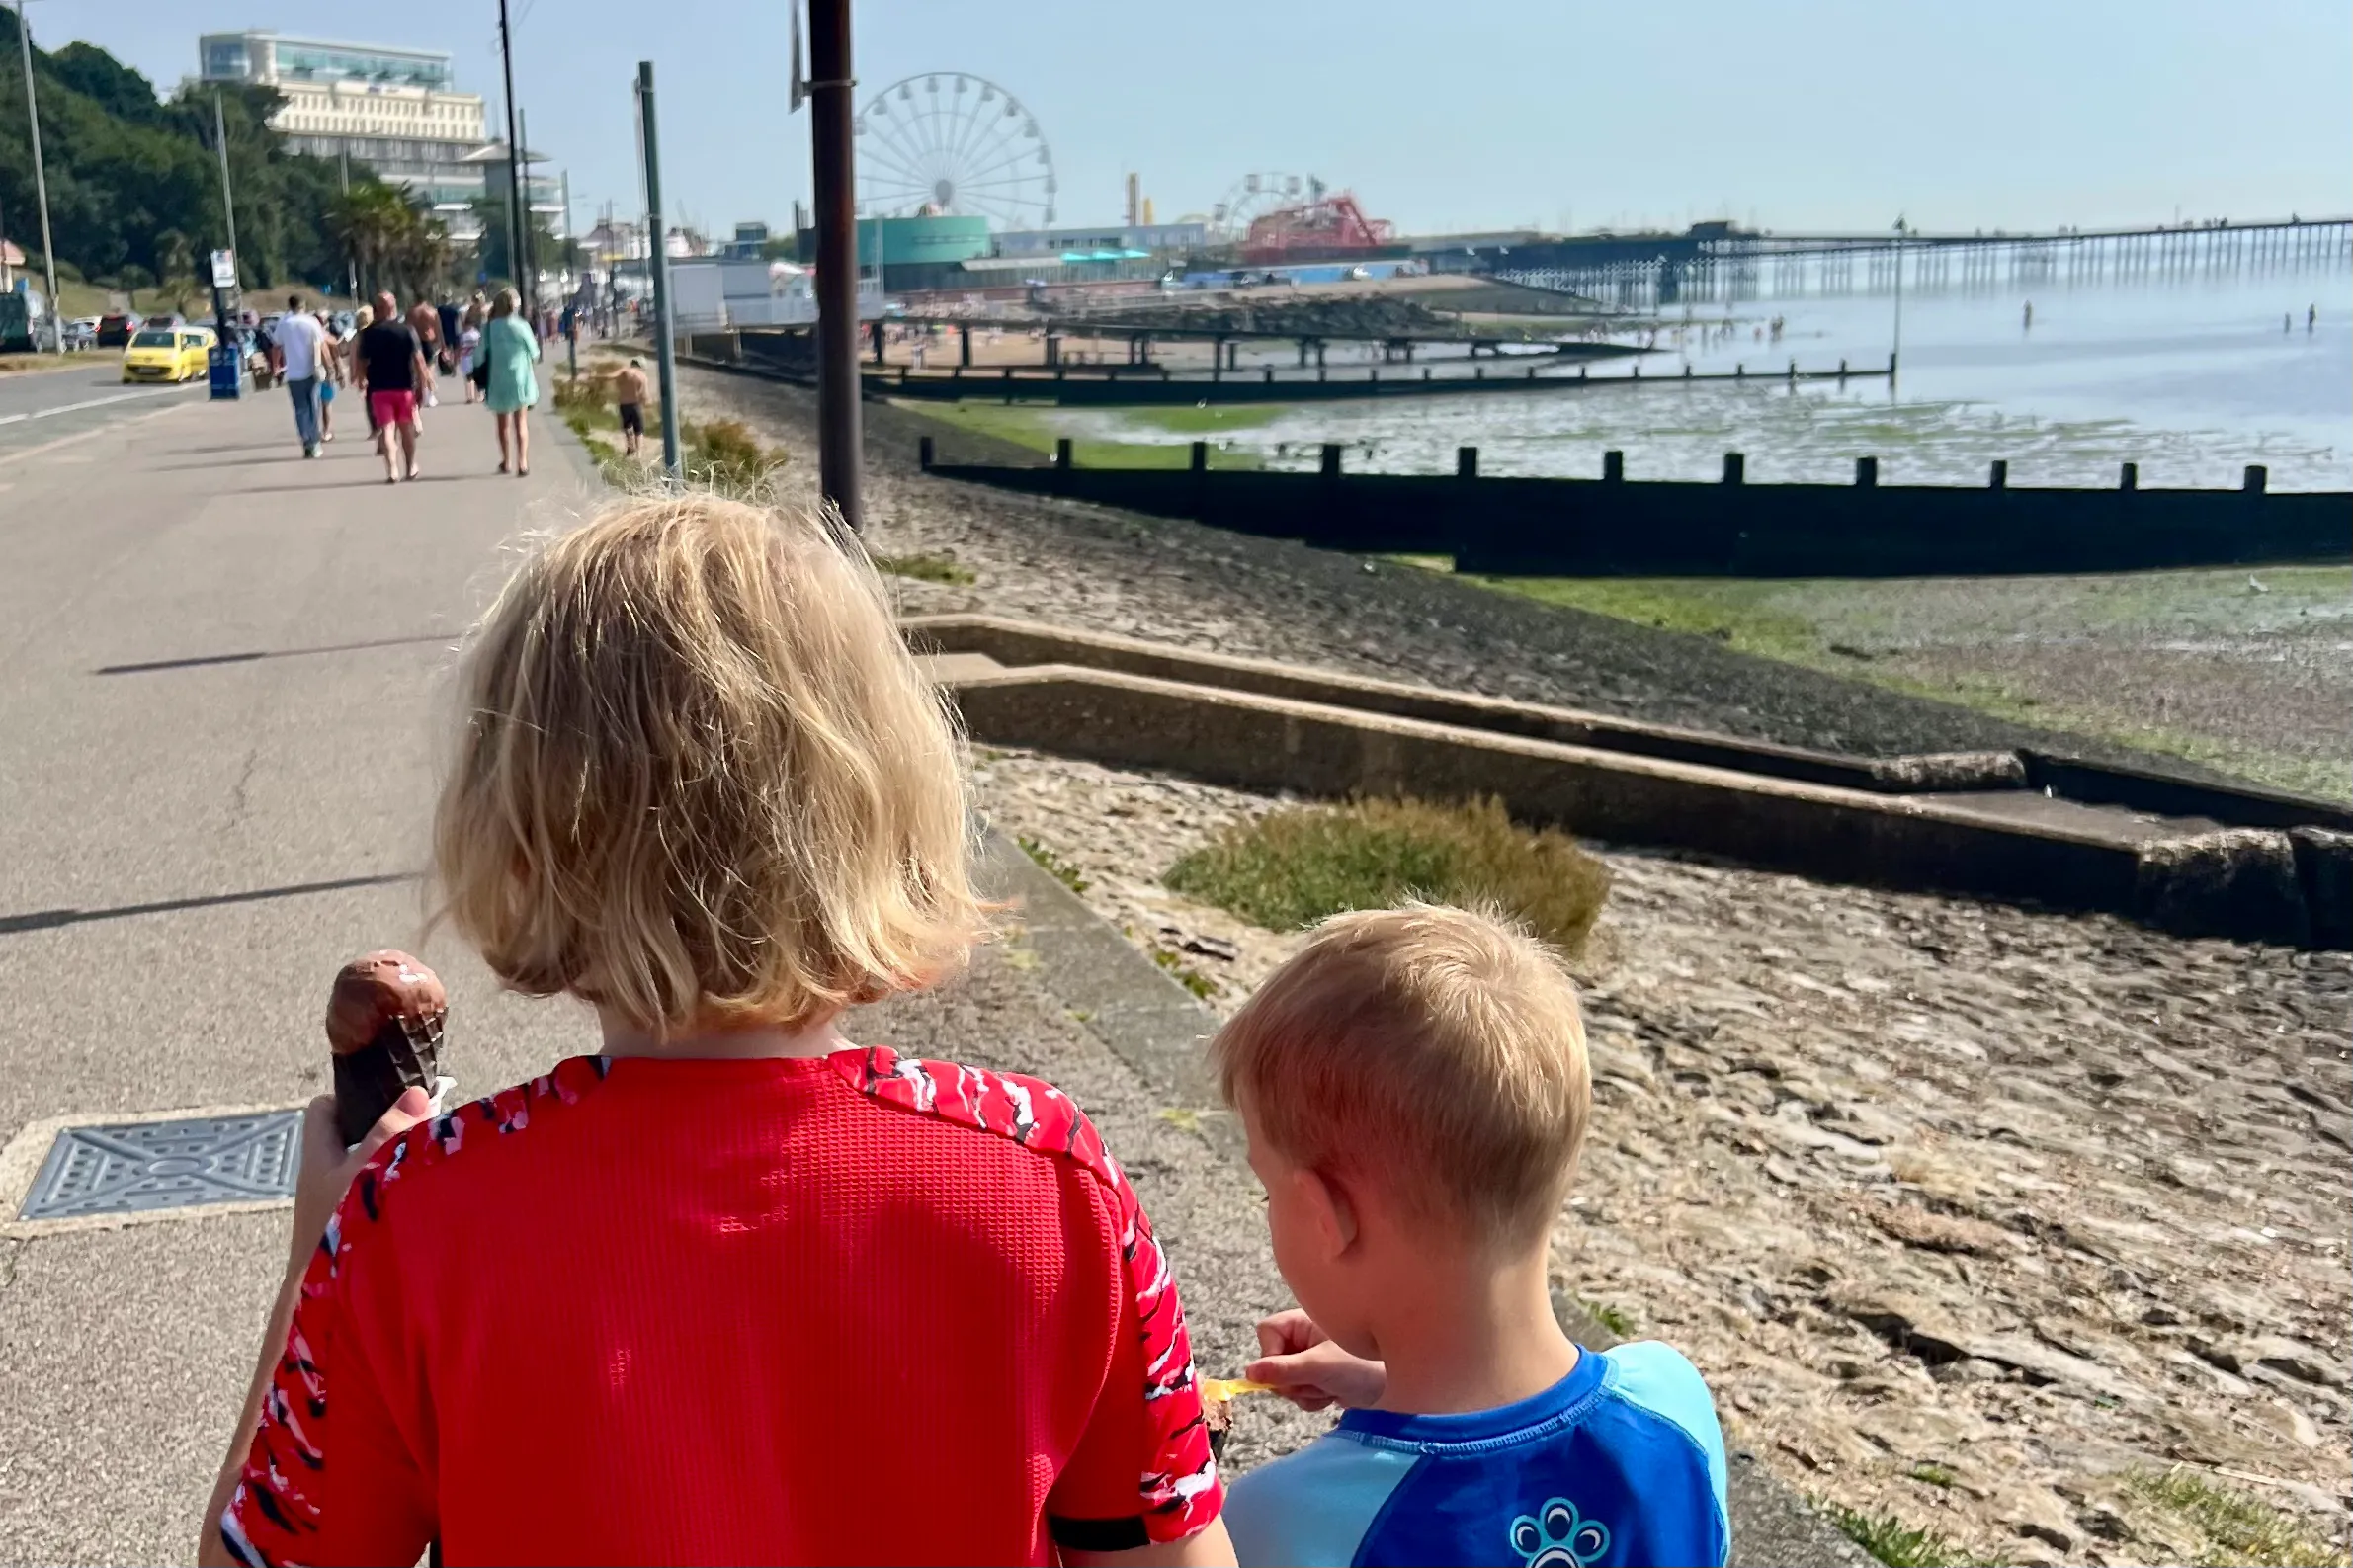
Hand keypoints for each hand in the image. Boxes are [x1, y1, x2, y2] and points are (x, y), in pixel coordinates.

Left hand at [287, 1087, 430, 1269]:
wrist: (322, 1306)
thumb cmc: (338, 1232)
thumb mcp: (369, 1171)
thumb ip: (393, 1132)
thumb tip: (417, 1092)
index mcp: (316, 1158)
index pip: (323, 1109)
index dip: (351, 1097)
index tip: (387, 1098)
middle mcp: (321, 1181)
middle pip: (349, 1139)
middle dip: (382, 1130)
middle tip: (418, 1128)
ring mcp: (333, 1209)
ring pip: (364, 1171)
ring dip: (391, 1165)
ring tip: (423, 1164)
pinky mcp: (347, 1233)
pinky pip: (373, 1200)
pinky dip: (393, 1195)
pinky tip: (417, 1201)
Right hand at [1245, 1309, 1386, 1411]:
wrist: (1397, 1386)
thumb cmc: (1362, 1365)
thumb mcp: (1319, 1367)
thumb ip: (1284, 1370)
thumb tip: (1248, 1373)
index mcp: (1304, 1322)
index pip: (1266, 1332)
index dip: (1270, 1353)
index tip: (1285, 1370)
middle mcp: (1304, 1337)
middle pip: (1272, 1361)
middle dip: (1293, 1380)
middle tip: (1315, 1382)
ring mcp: (1311, 1358)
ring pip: (1286, 1381)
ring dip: (1306, 1392)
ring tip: (1330, 1388)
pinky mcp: (1319, 1377)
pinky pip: (1299, 1393)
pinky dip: (1314, 1399)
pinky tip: (1333, 1396)